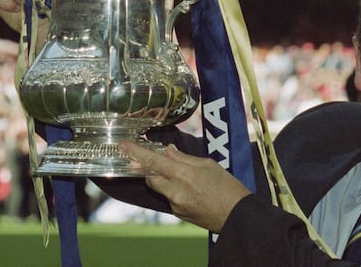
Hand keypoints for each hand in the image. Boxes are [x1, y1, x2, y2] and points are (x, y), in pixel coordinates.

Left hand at [119, 142, 250, 232]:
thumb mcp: (209, 165)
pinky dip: (175, 190)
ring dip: (165, 179)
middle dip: (151, 168)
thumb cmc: (228, 187)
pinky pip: (169, 197)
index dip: (136, 153)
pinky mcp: (178, 213)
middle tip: (160, 160)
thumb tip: (168, 151)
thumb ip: (185, 158)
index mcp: (184, 174)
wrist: (237, 215)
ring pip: (159, 187)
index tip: (122, 145)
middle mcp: (176, 190)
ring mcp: (175, 204)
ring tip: (185, 176)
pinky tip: (192, 190)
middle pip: (150, 176)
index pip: (153, 161)